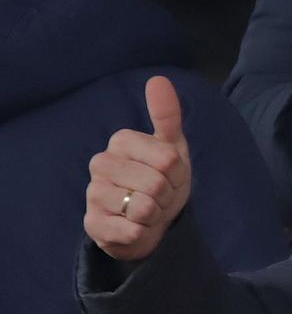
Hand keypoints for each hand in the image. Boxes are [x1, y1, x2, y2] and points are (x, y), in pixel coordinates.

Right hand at [85, 75, 191, 260]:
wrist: (150, 221)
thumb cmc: (162, 180)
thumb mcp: (173, 148)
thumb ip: (167, 115)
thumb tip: (158, 80)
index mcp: (121, 141)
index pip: (169, 160)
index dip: (177, 174)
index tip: (168, 176)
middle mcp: (100, 163)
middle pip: (157, 184)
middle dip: (166, 196)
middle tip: (159, 196)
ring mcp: (93, 194)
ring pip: (144, 208)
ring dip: (155, 215)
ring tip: (147, 211)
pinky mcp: (93, 225)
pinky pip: (133, 232)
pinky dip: (143, 234)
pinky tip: (135, 227)